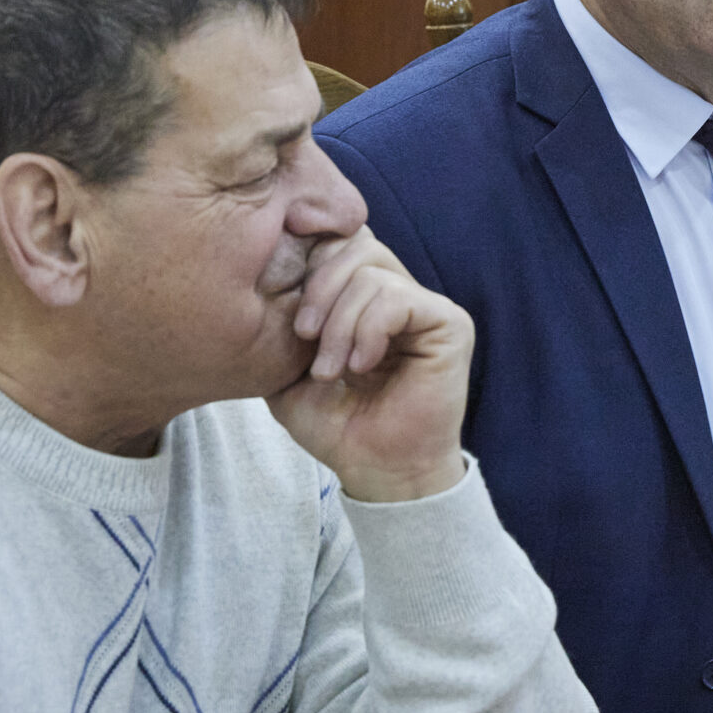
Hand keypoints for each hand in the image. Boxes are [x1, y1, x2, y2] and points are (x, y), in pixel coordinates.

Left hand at [265, 228, 472, 502]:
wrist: (376, 470)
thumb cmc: (337, 425)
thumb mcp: (287, 367)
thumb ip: (279, 319)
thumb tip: (264, 272)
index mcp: (362, 296)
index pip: (335, 243)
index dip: (307, 266)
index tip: (292, 318)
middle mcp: (397, 292)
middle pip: (352, 244)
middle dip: (318, 291)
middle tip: (305, 341)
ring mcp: (425, 305)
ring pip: (371, 271)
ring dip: (340, 323)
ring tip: (333, 370)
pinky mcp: (449, 323)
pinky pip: (397, 297)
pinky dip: (368, 331)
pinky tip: (361, 366)